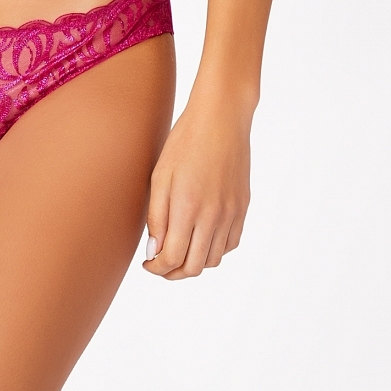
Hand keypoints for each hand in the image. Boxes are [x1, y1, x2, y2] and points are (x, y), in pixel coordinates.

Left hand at [142, 86, 252, 279]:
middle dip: (173, 272)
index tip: (148, 264)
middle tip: (160, 264)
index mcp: (187, 207)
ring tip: (179, 250)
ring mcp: (231, 213)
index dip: (156, 269)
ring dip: (194, 262)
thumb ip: (156, 217)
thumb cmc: (185, 141)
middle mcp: (212, 216)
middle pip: (194, 267)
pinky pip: (230, 244)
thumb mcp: (160, 175)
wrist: (221, 118)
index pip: (171, 258)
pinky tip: (201, 237)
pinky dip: (215, 250)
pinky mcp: (242, 207)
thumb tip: (155, 251)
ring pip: (213, 259)